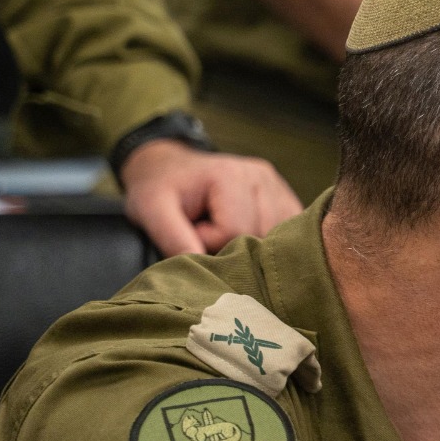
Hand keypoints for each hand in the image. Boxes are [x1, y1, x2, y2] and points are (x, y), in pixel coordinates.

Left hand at [120, 140, 302, 256]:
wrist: (171, 166)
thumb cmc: (159, 188)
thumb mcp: (152, 210)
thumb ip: (174, 239)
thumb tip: (203, 274)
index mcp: (231, 175)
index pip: (233, 232)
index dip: (207, 242)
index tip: (191, 230)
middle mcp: (262, 177)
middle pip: (259, 237)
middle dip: (231, 246)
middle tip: (205, 231)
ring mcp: (279, 187)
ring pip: (276, 240)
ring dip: (250, 247)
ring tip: (223, 231)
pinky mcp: (286, 199)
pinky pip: (287, 235)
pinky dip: (267, 243)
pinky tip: (246, 235)